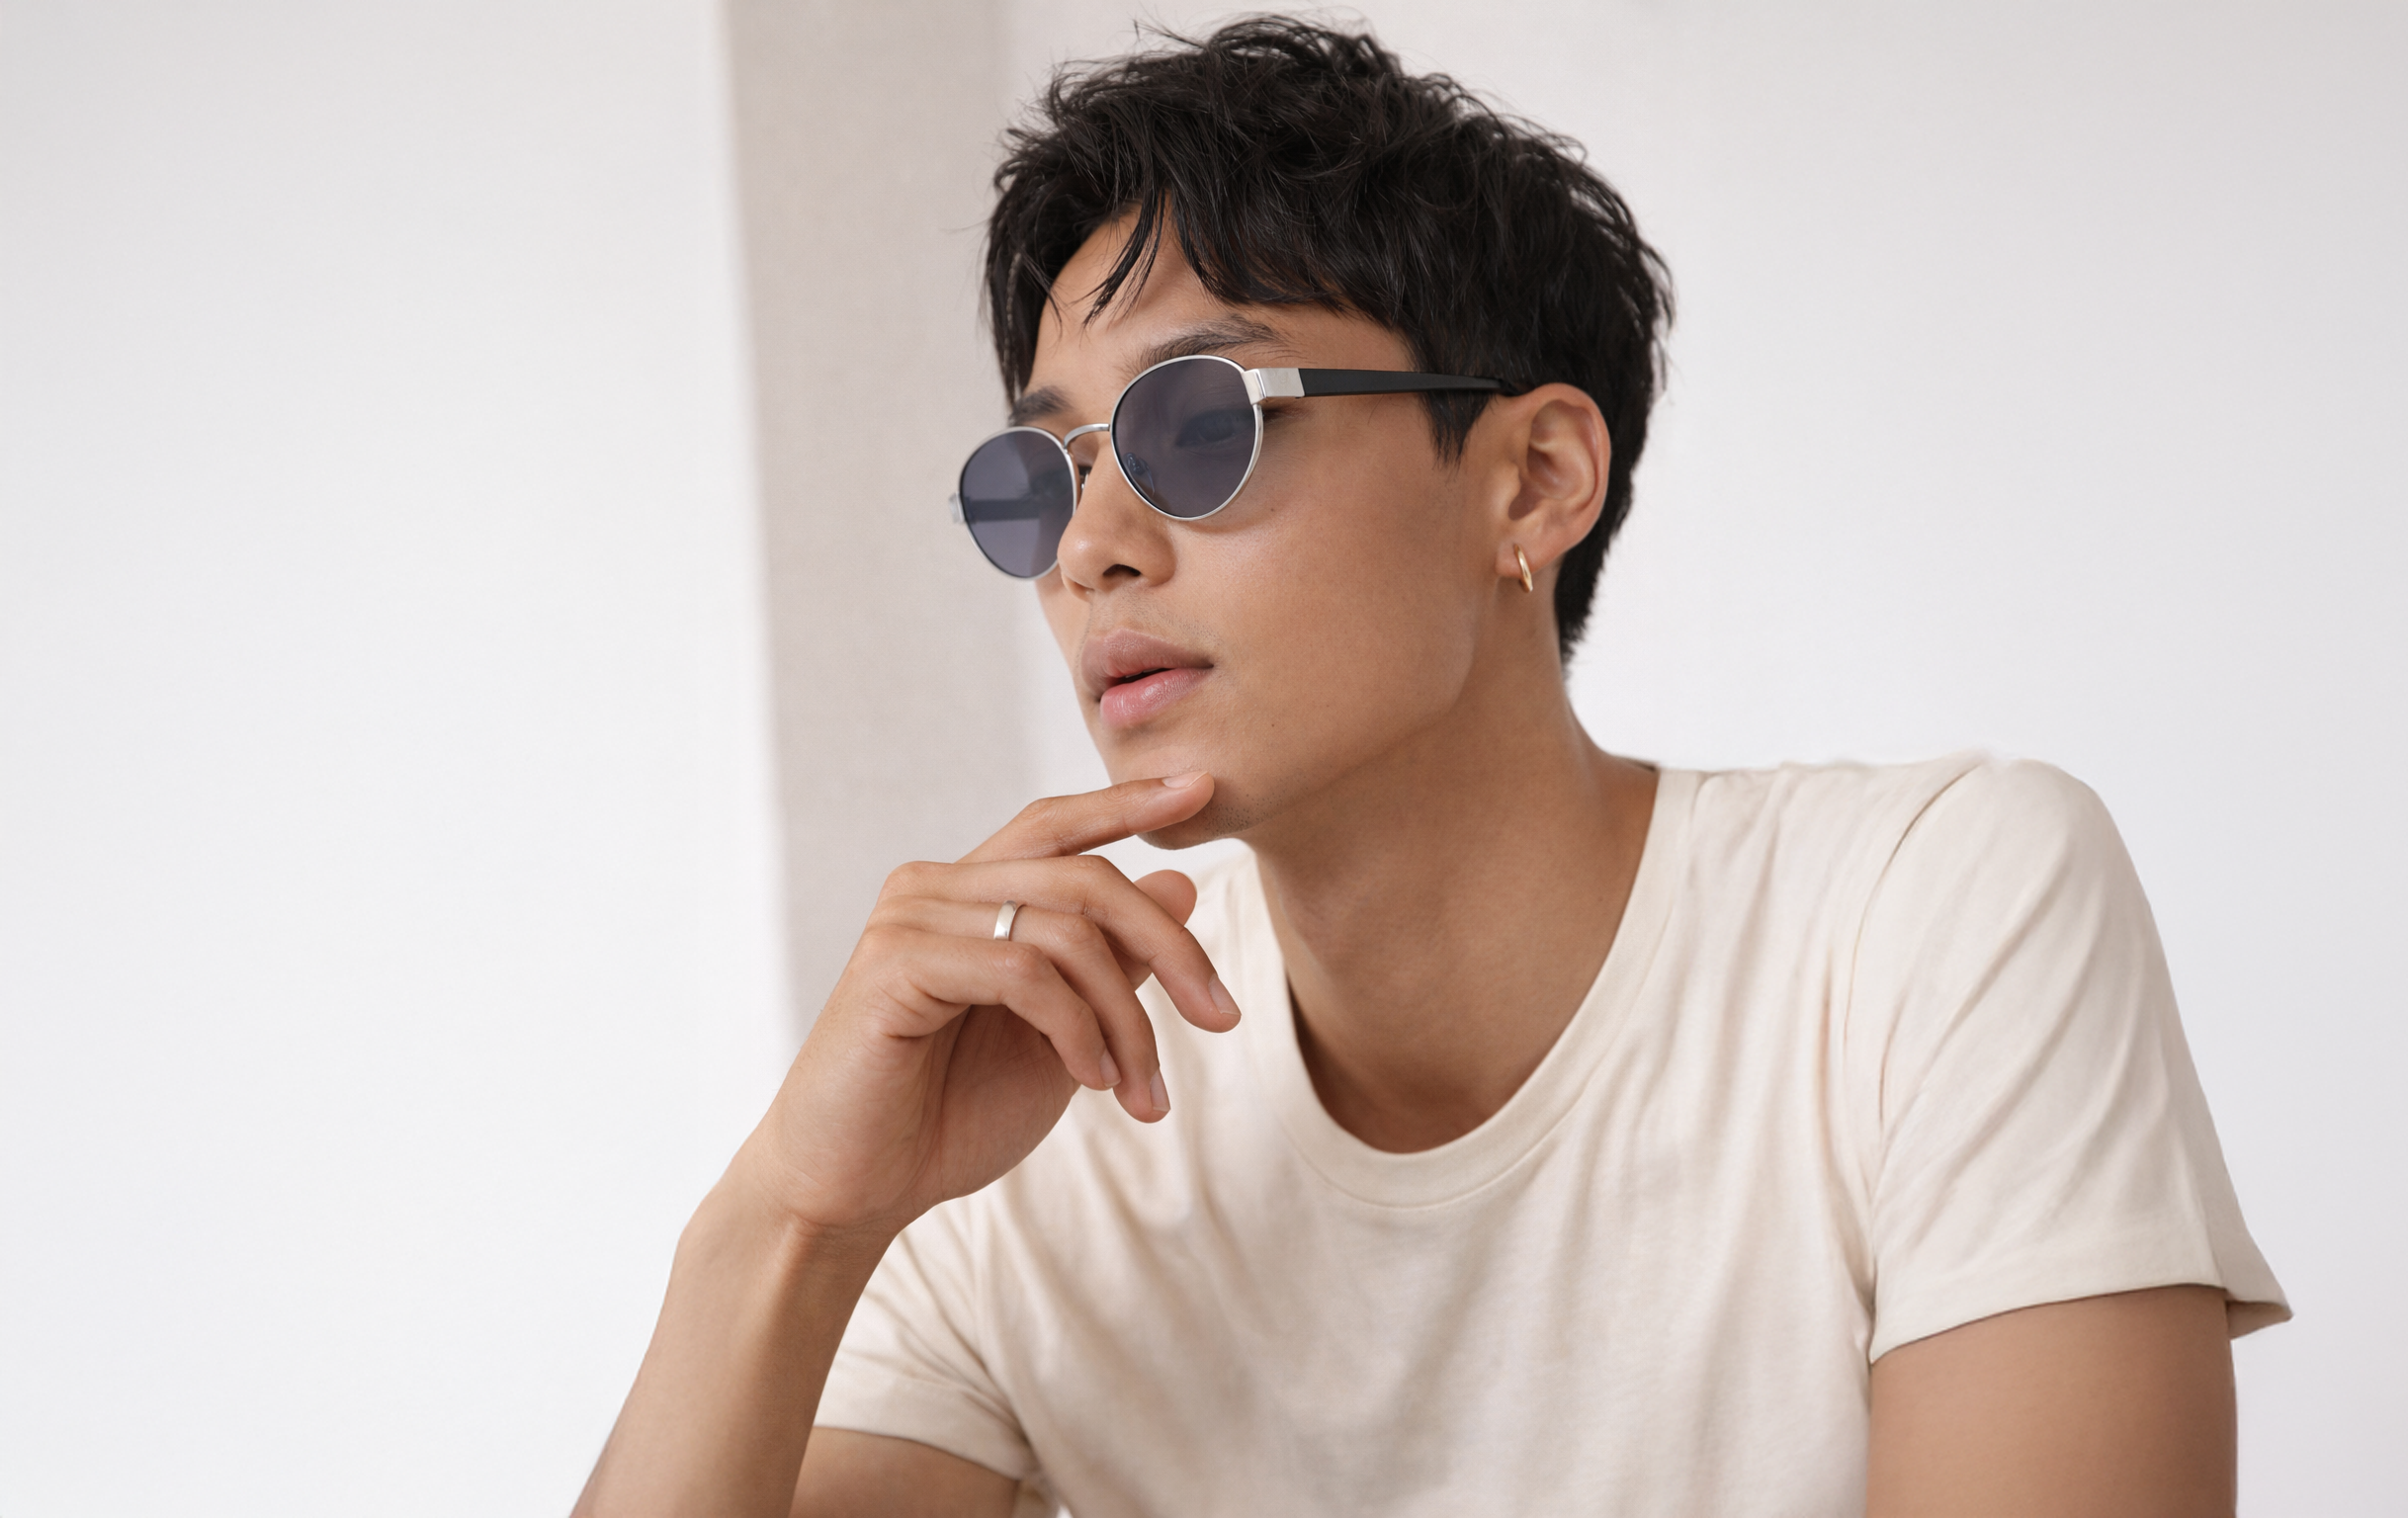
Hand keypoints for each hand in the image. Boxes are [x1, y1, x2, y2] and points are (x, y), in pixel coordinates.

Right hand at [731, 773, 1240, 1244]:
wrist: (853, 1191)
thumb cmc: (947, 1114)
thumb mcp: (1060, 1036)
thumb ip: (1109, 963)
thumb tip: (1181, 882)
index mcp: (968, 893)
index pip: (1057, 825)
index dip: (1130, 800)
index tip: (1203, 786)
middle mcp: (934, 887)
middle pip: (1085, 877)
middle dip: (1170, 947)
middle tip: (1222, 1017)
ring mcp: (910, 919)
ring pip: (1067, 933)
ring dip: (1128, 1020)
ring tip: (1141, 1091)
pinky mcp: (895, 964)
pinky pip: (1024, 973)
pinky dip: (1078, 1030)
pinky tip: (1092, 1080)